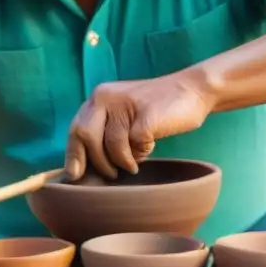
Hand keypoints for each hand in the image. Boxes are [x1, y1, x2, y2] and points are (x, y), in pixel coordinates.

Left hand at [64, 70, 213, 179]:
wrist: (192, 90)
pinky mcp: (145, 117)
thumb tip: (83, 166)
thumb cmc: (156, 109)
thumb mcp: (122, 113)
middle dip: (97, 162)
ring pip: (112, 147)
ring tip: (133, 163)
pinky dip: (141, 154)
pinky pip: (134, 147)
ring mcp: (126, 105)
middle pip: (86, 137)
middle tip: (111, 174)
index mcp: (99, 97)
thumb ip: (103, 129)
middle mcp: (107, 97)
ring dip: (123, 162)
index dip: (73, 155)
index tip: (74, 176)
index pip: (75, 129)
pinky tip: (148, 149)